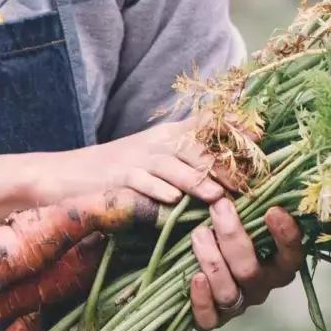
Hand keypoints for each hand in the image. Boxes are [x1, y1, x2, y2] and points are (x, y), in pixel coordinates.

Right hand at [36, 114, 240, 207]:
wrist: (68, 175)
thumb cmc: (120, 172)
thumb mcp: (156, 156)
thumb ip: (190, 157)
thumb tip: (229, 168)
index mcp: (170, 136)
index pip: (209, 128)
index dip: (235, 133)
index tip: (262, 142)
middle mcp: (157, 143)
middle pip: (197, 150)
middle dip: (223, 166)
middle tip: (248, 184)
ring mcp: (137, 160)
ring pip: (172, 167)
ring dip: (196, 181)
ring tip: (216, 196)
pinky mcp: (119, 179)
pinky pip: (141, 183)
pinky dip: (157, 191)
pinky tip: (172, 201)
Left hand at [190, 201, 302, 330]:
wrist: (184, 253)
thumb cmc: (220, 227)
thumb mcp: (235, 209)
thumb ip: (247, 195)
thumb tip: (251, 160)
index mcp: (276, 264)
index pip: (291, 256)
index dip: (286, 237)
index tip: (272, 210)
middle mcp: (260, 287)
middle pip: (251, 272)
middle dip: (234, 237)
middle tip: (218, 207)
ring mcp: (236, 305)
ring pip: (229, 291)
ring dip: (212, 261)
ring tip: (198, 234)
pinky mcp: (211, 319)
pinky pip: (208, 319)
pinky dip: (201, 300)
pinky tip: (194, 277)